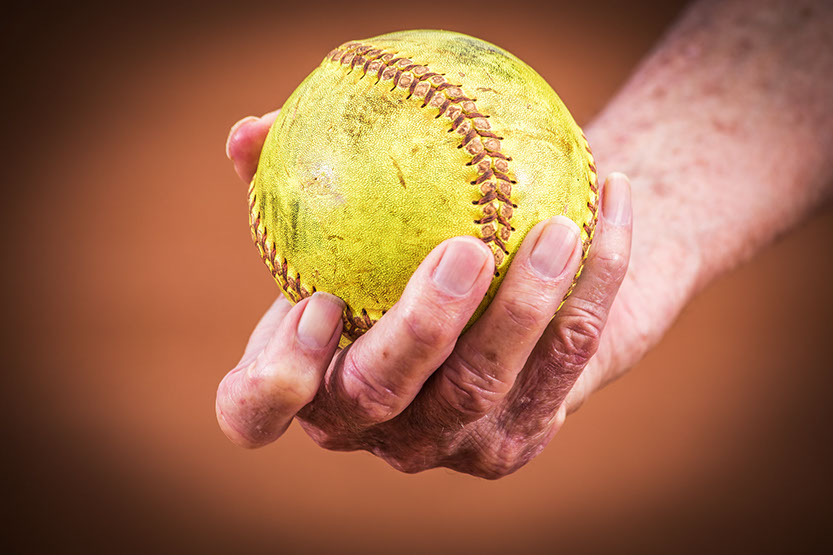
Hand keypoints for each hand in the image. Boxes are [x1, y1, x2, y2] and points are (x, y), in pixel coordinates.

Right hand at [217, 112, 632, 477]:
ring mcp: (445, 444)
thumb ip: (288, 176)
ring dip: (525, 309)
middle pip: (381, 395)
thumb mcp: (337, 221)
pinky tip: (609, 206)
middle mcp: (369, 427)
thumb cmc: (387, 256)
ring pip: (480, 388)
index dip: (276, 376)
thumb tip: (250, 130)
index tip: (314, 302)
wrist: (483, 304)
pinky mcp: (514, 439)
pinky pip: (560, 367)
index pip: (254, 411)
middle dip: (422, 326)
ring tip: (559, 228)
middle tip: (467, 250)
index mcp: (308, 380)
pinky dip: (592, 286)